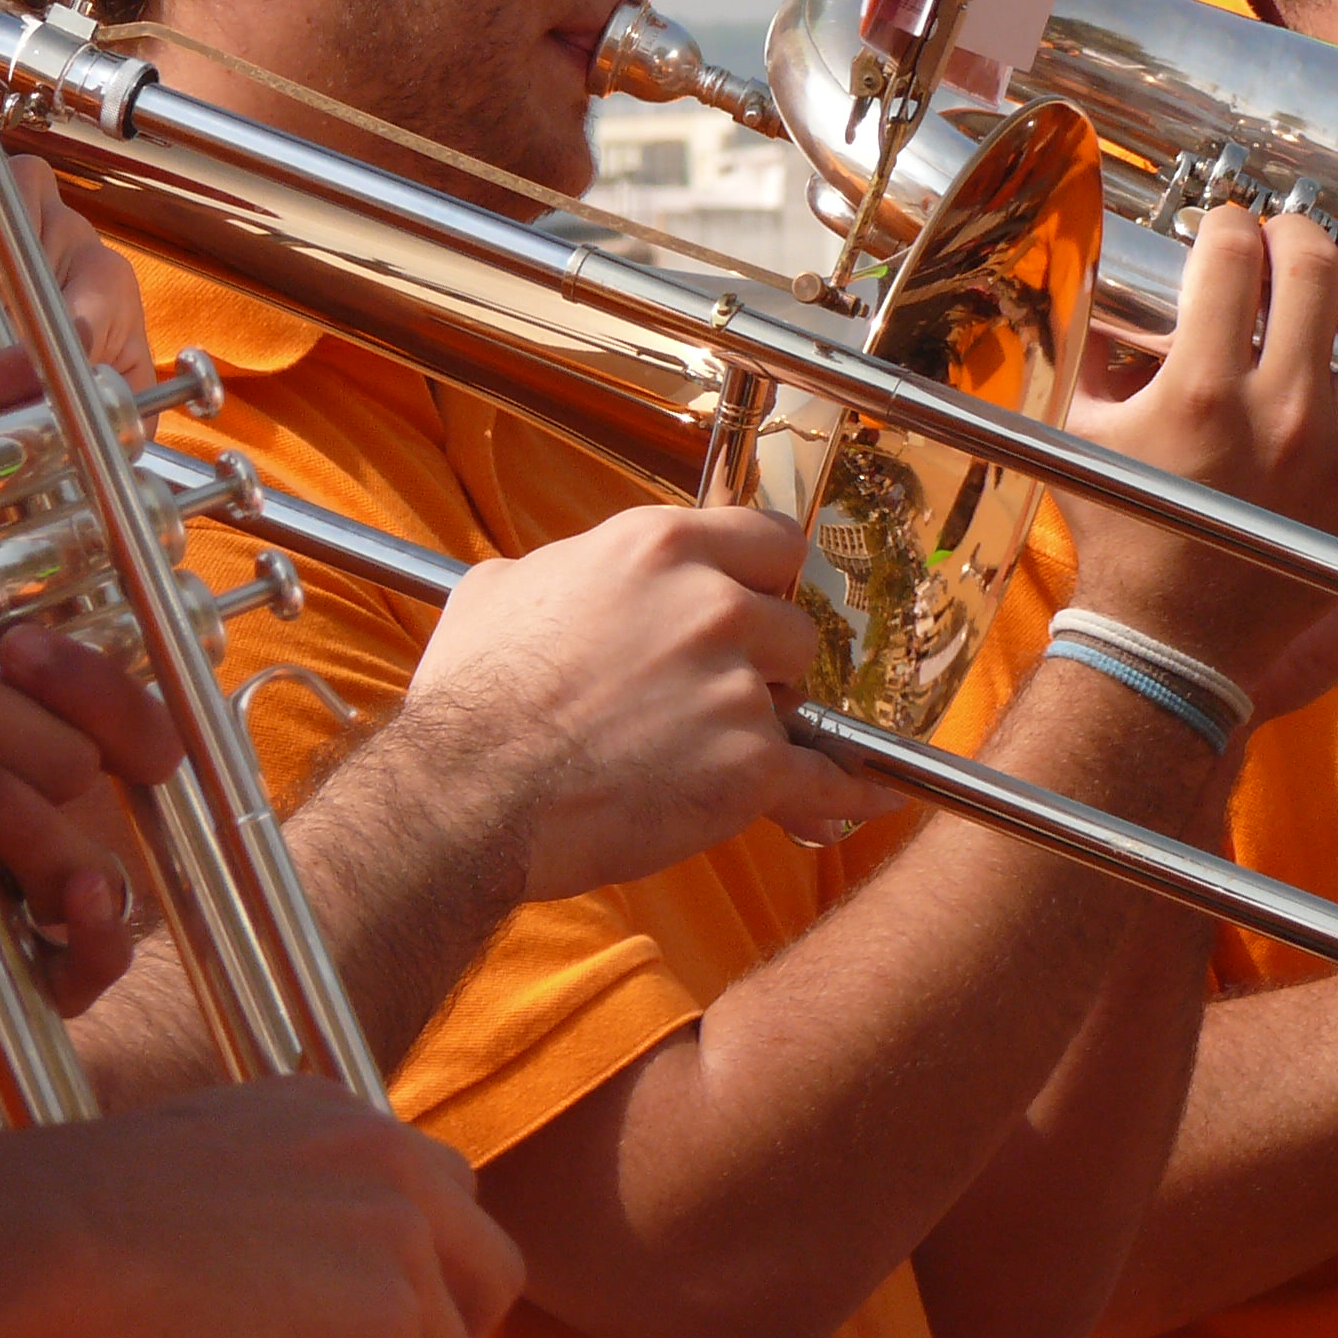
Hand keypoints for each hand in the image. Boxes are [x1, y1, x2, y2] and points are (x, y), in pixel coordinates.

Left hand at [0, 611, 176, 1012]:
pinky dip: (100, 936)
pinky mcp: (28, 969)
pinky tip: (80, 898)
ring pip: (74, 857)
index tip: (11, 646)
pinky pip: (96, 965)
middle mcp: (65, 818)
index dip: (89, 681)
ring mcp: (46, 896)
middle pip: (71, 767)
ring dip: (10, 807)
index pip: (123, 715)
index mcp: (53, 746)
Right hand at [19, 1079, 523, 1337]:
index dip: (392, 1300)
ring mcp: (400, 1242)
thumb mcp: (190, 1195)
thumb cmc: (56, 1241)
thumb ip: (265, 1224)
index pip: (430, 1210)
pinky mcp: (384, 1331)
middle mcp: (390, 1162)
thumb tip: (286, 1312)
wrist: (21, 1259)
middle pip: (478, 1283)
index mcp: (339, 1118)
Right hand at [389, 502, 897, 899]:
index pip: (771, 540)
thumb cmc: (471, 700)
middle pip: (795, 626)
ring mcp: (739, 685)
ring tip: (728, 759)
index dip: (768, 579)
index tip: (764, 602)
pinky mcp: (751, 764)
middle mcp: (712, 606)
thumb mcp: (502, 590)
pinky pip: (827, 778)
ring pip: (803, 704)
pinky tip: (872, 794)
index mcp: (659, 548)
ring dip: (777, 729)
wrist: (466, 798)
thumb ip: (567, 569)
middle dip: (768, 664)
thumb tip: (572, 573)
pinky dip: (846, 792)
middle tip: (719, 697)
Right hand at [1063, 206, 1337, 698]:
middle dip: (1295, 234)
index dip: (1227, 224)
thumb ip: (1091, 354)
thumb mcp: (1080, 434)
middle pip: (1317, 269)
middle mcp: (1288, 414)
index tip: (1223, 232)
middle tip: (1280, 242)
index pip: (1233, 255)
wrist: (1171, 645)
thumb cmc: (1126, 540)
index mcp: (1205, 390)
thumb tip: (1102, 288)